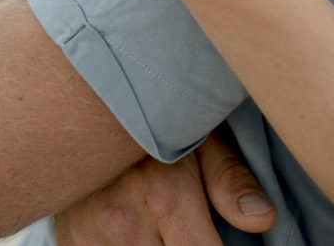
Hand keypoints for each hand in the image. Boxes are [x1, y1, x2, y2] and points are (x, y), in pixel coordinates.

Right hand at [53, 132, 275, 244]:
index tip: (222, 241)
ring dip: (157, 244)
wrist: (73, 102)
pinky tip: (138, 228)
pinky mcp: (70, 241)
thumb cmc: (148, 119)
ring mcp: (91, 234)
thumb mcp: (197, 137)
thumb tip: (263, 219)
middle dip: (186, 241)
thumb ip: (229, 180)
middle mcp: (124, 220)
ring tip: (162, 222)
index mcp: (165, 194)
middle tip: (189, 225)